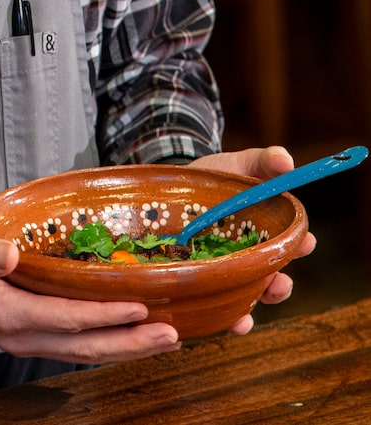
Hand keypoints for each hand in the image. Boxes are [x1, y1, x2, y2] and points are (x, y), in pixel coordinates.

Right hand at [0, 225, 181, 363]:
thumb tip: (9, 253)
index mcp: (8, 313)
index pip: (68, 318)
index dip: (106, 315)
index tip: (141, 307)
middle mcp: (21, 334)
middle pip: (85, 346)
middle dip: (130, 343)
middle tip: (173, 335)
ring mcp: (24, 339)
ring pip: (83, 351)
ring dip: (124, 347)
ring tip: (164, 340)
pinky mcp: (26, 333)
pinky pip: (73, 345)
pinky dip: (103, 343)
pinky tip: (125, 335)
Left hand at [188, 145, 316, 332]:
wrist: (176, 185)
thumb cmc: (217, 176)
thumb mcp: (241, 163)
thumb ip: (265, 160)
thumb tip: (287, 160)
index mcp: (267, 232)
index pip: (290, 244)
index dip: (300, 246)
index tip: (305, 243)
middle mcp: (251, 257)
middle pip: (271, 279)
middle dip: (278, 286)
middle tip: (280, 283)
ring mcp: (227, 270)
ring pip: (245, 298)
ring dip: (250, 310)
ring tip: (246, 319)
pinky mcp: (202, 279)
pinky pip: (215, 303)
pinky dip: (221, 316)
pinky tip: (222, 321)